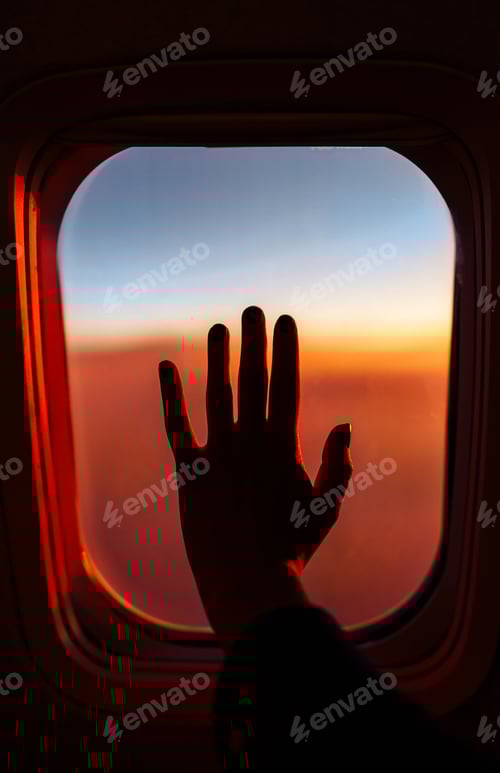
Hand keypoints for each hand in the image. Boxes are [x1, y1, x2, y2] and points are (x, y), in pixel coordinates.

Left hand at [158, 306, 352, 645]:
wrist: (246, 583)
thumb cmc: (292, 548)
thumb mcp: (327, 508)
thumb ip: (337, 465)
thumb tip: (345, 425)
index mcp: (283, 447)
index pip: (285, 384)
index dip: (286, 349)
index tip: (286, 320)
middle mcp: (249, 442)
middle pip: (252, 380)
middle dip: (254, 342)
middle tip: (253, 310)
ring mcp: (217, 455)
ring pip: (216, 394)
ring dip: (218, 358)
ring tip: (219, 327)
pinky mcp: (189, 471)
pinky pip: (177, 426)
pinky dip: (170, 396)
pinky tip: (166, 367)